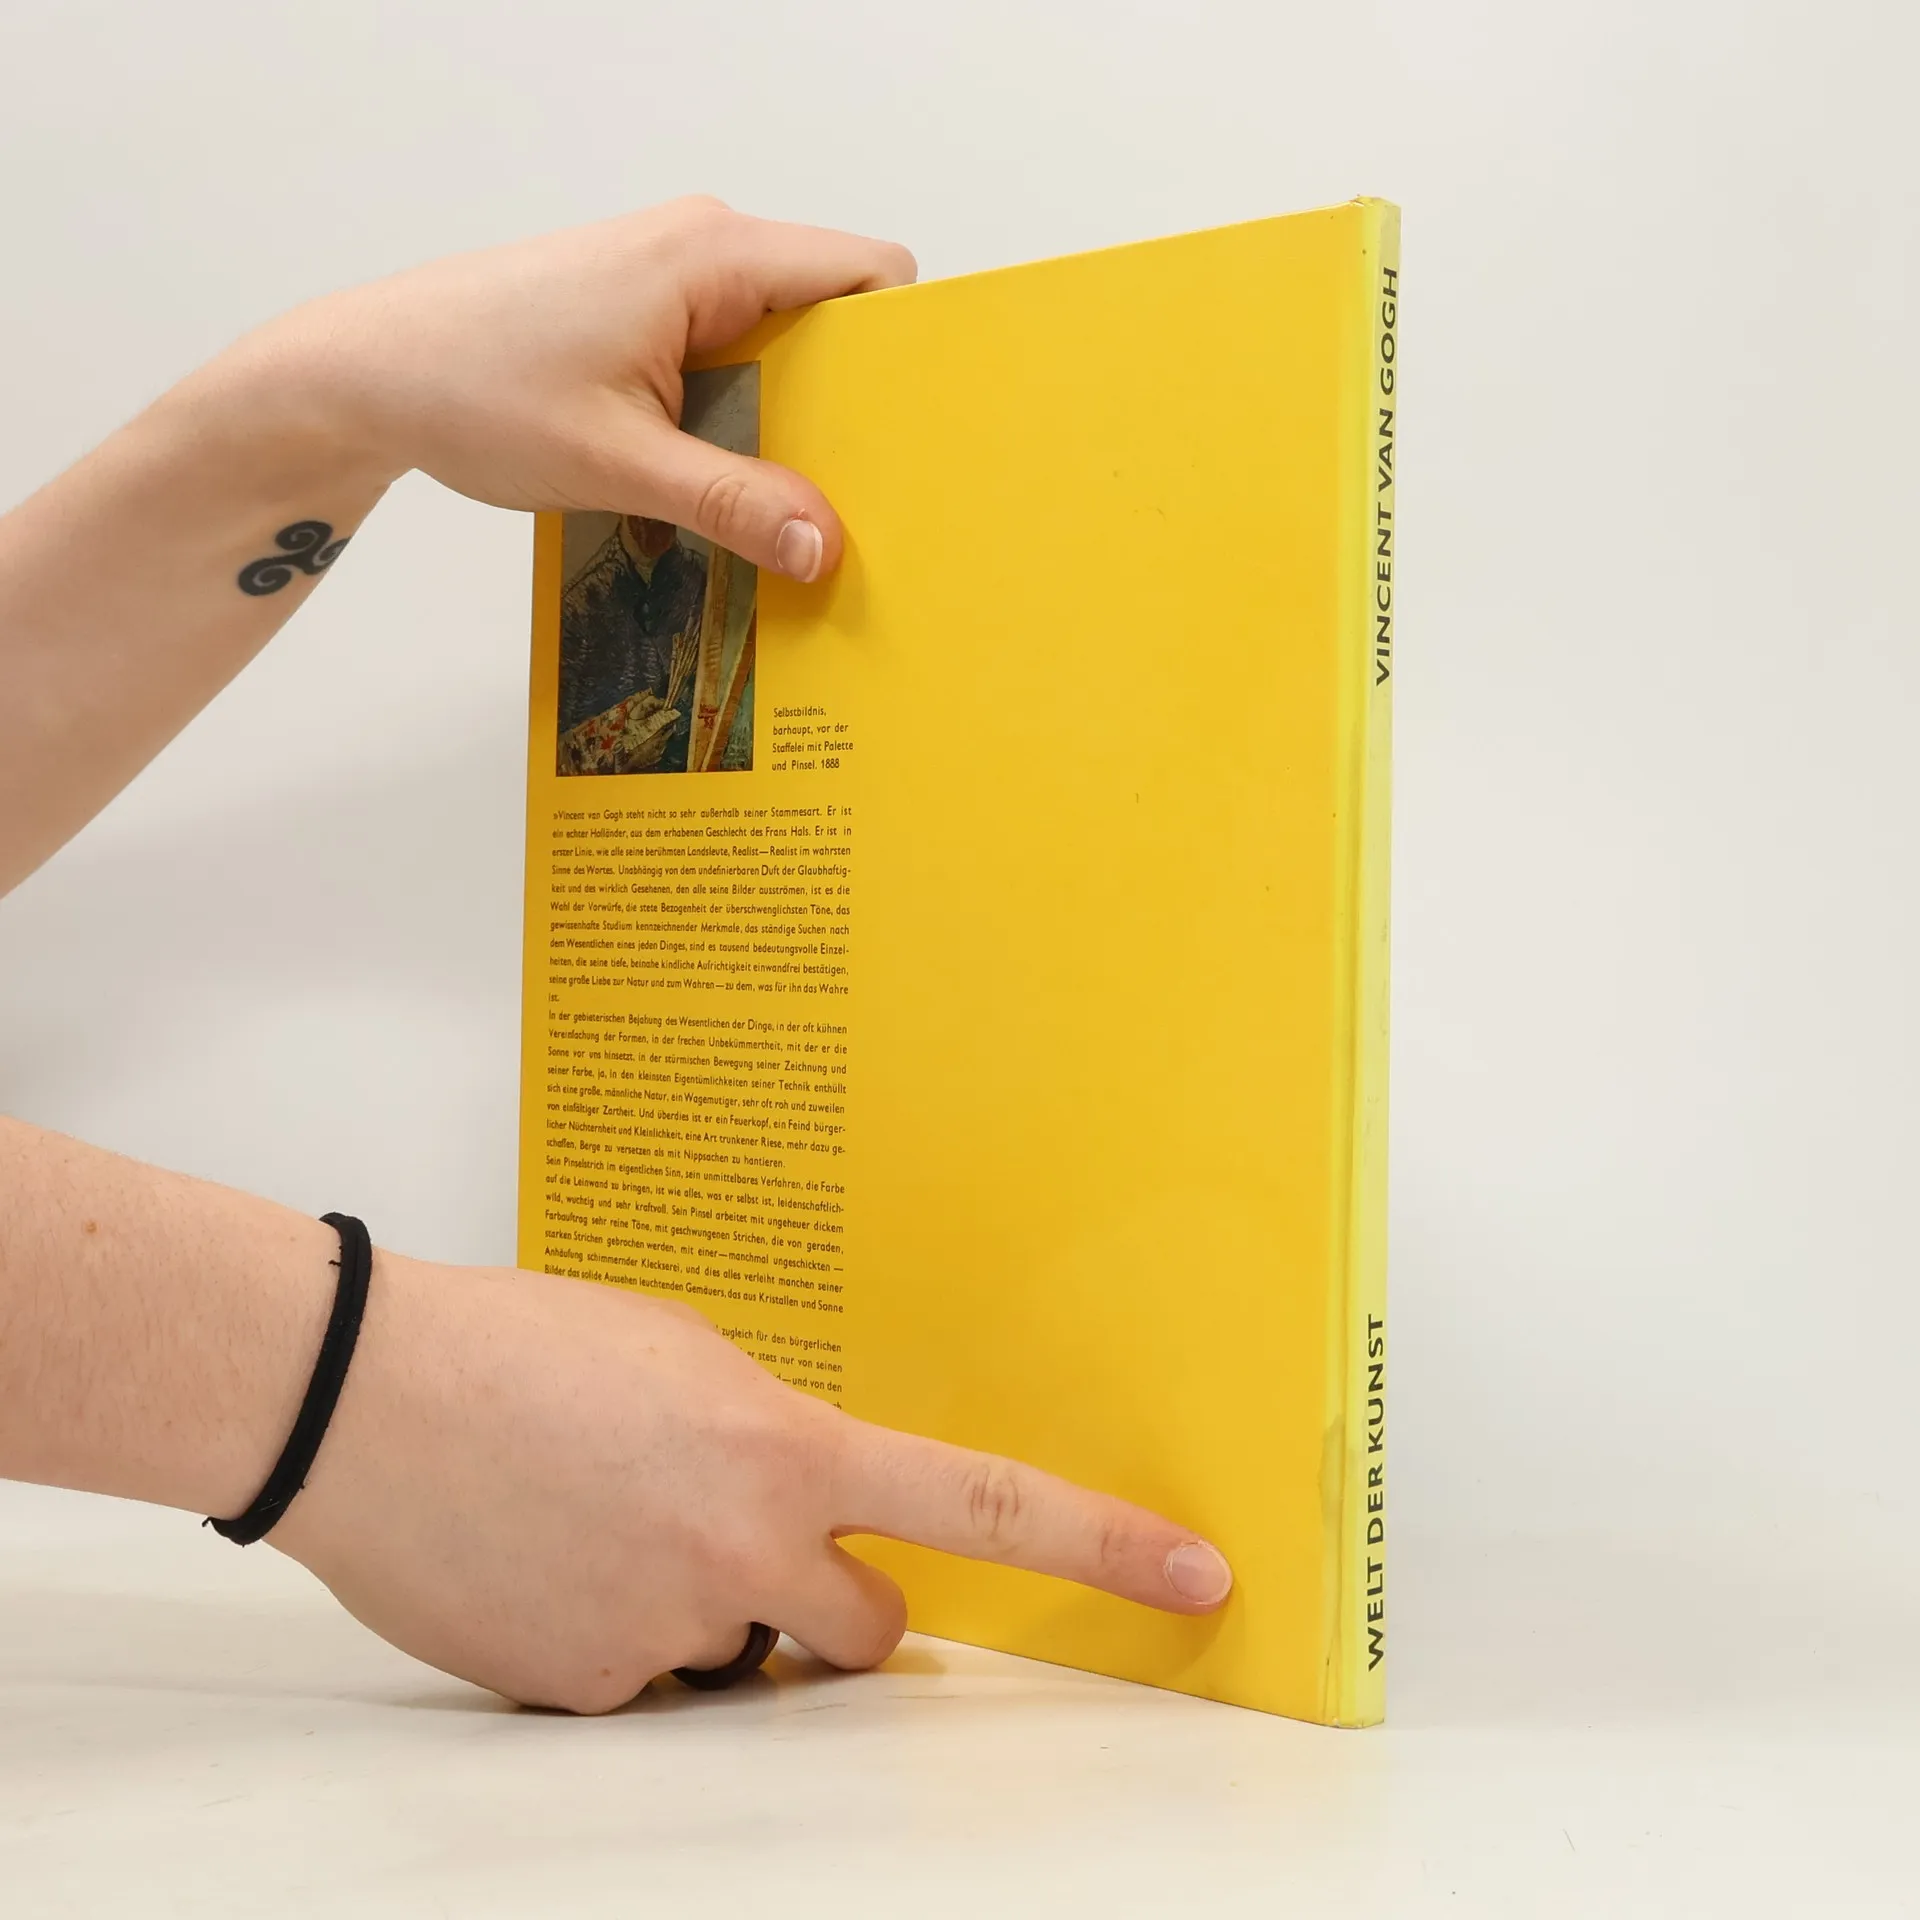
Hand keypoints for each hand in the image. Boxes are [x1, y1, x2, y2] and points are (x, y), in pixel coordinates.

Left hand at [229, 196, 913, 583]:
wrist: (365, 374)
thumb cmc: (471, 387)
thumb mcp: (617, 463)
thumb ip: (732, 503)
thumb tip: (825, 545)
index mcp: (713, 256)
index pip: (869, 274)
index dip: (906, 349)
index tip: (917, 433)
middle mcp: (703, 249)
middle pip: (831, 318)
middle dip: (851, 406)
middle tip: (854, 495)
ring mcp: (672, 280)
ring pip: (780, 347)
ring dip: (789, 425)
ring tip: (785, 504)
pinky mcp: (645, 315)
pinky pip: (730, 362)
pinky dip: (740, 421)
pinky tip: (723, 486)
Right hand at [272, 1252, 1233, 1713]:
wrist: (366, 1398)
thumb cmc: (519, 1345)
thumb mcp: (681, 1350)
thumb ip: (767, 1427)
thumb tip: (803, 1488)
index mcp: (784, 1450)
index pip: (979, 1504)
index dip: (1100, 1545)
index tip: (1193, 1576)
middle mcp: (745, 1553)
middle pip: (867, 1637)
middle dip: (837, 1611)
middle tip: (755, 1547)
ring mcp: (665, 1635)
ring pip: (739, 1660)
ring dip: (707, 1616)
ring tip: (602, 1530)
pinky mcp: (585, 1694)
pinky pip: (641, 1686)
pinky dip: (613, 1639)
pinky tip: (544, 1564)